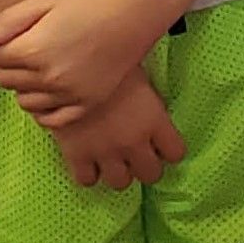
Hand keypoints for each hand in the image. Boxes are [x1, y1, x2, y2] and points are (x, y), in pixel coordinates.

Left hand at [0, 0, 152, 119]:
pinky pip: (52, 120)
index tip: (15, 35)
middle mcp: (48, 78)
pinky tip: (51, 92)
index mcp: (33, 50)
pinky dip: (44, 109)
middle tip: (29, 49)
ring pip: (25, 102)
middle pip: (6, 80)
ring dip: (25, 87)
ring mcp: (69, 94)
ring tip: (42, 67)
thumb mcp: (46, 0)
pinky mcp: (87, 103)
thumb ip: (10, 21)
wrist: (135, 12)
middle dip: (10, 65)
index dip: (0, 44)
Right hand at [50, 67, 185, 190]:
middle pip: (151, 174)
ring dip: (118, 172)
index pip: (176, 152)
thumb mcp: (138, 75)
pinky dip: (88, 172)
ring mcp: (105, 151)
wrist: (67, 63)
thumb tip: (151, 108)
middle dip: (146, 166)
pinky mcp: (77, 155)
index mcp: (154, 119)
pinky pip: (87, 180)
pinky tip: (88, 158)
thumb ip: (148, 101)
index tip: (161, 143)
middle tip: (137, 153)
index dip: (169, 149)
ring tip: (112, 158)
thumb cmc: (106, 59)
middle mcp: (134, 141)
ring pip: (121, 183)